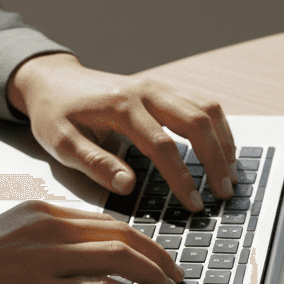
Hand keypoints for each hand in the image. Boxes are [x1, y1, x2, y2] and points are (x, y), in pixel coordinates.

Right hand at [0, 201, 182, 283]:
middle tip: (175, 273)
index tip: (157, 255)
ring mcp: (42, 258)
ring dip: (154, 275)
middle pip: (122, 233)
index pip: (106, 220)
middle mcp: (44, 227)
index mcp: (37, 211)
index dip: (141, 240)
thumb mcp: (2, 243)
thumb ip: (42, 244)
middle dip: (158, 255)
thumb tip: (80, 261)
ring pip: (120, 257)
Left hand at [6, 53, 237, 210]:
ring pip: (208, 109)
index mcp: (121, 106)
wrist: (52, 80)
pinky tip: (223, 152)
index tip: (194, 204)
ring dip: (224, 142)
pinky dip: (220, 129)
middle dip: (216, 160)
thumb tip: (128, 186)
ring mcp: (160, 87)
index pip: (163, 146)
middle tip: (224, 193)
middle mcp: (147, 91)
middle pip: (198, 122)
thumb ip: (95, 164)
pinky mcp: (166, 89)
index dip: (182, 178)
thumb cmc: (55, 113)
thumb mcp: (61, 142)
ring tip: (231, 175)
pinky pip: (204, 104)